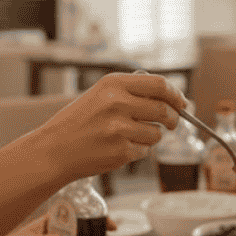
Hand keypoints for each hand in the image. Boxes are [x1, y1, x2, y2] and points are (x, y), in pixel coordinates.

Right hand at [35, 71, 185, 179]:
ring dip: (152, 137)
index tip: (181, 102)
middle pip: (164, 110)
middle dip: (174, 118)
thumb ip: (132, 92)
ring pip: (156, 133)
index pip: (159, 84)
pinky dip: (138, 151)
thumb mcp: (100, 95)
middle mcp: (117, 103)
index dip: (175, 94)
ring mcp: (119, 128)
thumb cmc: (78, 123)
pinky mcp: (120, 151)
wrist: (54, 150)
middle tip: (172, 123)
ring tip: (130, 136)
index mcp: (113, 84)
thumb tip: (171, 97)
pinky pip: (144, 151)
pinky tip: (118, 148)